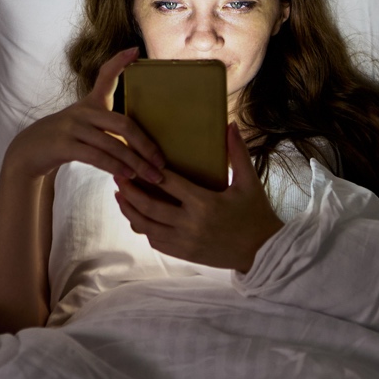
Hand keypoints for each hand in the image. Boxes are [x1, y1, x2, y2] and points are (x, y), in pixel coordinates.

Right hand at [1, 47, 165, 184]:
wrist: (29, 151)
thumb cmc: (65, 139)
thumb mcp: (84, 125)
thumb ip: (107, 126)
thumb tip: (140, 141)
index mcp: (90, 103)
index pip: (105, 75)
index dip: (120, 61)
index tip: (135, 50)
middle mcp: (82, 111)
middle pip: (122, 124)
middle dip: (146, 145)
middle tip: (161, 162)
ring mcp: (72, 127)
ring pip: (112, 144)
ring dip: (135, 163)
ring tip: (151, 176)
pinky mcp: (64, 145)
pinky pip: (96, 156)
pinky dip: (115, 167)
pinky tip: (127, 176)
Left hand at [114, 123, 282, 271]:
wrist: (262, 251)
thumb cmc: (255, 213)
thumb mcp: (249, 182)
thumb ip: (237, 153)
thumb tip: (231, 124)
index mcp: (205, 203)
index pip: (169, 184)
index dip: (150, 171)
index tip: (135, 158)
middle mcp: (191, 224)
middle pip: (150, 206)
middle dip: (130, 190)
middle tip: (117, 174)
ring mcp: (186, 241)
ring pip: (147, 226)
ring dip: (130, 211)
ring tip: (119, 195)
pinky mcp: (185, 254)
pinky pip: (156, 241)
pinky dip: (143, 228)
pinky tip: (136, 216)